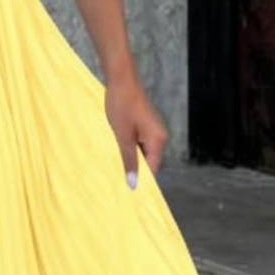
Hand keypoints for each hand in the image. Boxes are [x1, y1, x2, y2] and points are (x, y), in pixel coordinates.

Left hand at [103, 69, 167, 185]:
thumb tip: (133, 183)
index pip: (152, 170)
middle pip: (149, 162)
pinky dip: (129, 149)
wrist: (121, 80)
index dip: (141, 182)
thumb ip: (129, 160)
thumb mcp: (122, 136)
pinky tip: (116, 152)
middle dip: (135, 171)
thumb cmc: (121, 105)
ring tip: (115, 169)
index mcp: (158, 140)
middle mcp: (160, 137)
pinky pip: (139, 144)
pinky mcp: (145, 126)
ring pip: (143, 153)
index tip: (129, 195)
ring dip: (130, 160)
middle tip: (118, 184)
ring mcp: (153, 131)